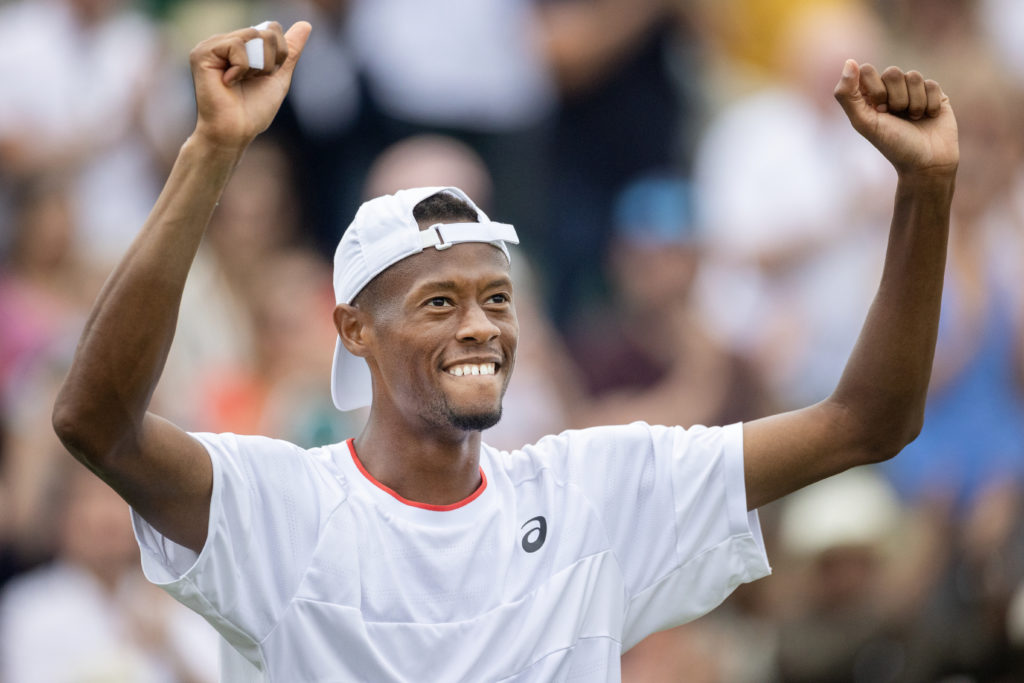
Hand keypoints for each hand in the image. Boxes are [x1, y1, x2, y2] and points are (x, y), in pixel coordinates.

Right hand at [190, 21, 311, 150]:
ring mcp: (211, 45)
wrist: (235, 132)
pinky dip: (242, 68)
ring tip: (242, 81)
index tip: (266, 76)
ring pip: (253, 35)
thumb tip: (306, 23)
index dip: (280, 54)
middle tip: (254, 80)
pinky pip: (237, 44)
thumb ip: (290, 50)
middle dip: (271, 61)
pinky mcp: (202, 52)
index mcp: (240, 45)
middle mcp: (224, 41)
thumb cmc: (254, 110)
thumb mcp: (279, 76)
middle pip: (266, 30)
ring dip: (258, 65)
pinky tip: (229, 82)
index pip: (272, 28)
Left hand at [834, 60, 958, 177]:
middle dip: (895, 98)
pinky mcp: (934, 94)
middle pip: (892, 72)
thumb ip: (848, 95)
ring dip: (913, 103)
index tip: (879, 110)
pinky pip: (931, 84)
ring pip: (913, 76)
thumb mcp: (864, 123)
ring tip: (914, 119)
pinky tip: (929, 117)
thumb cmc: (893, 145)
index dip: (875, 89)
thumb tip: (849, 61)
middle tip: (897, 116)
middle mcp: (890, 91)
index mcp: (869, 97)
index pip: (867, 70)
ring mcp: (913, 91)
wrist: (927, 162)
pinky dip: (929, 103)